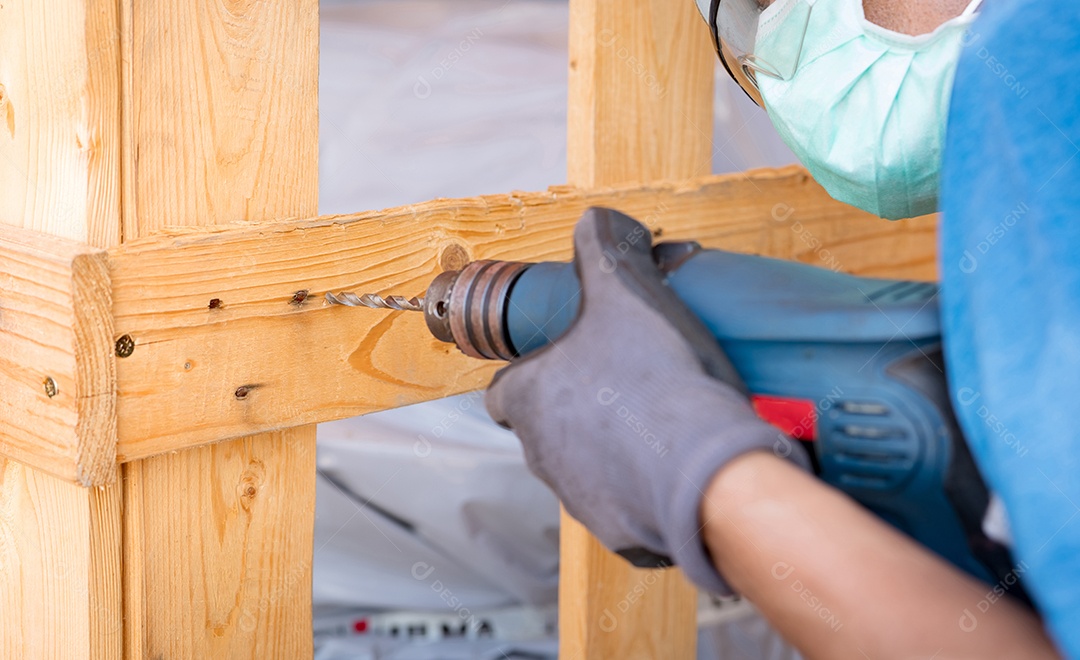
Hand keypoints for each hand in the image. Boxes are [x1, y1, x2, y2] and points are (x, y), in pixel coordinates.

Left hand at [485, 207, 809, 592]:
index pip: (503, 392)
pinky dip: (644, 487)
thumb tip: (597, 219)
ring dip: (610, 448)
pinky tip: (681, 464)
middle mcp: (542, 454)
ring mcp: (579, 498)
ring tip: (660, 422)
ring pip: (583, 468)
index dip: (528, 375)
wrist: (706, 470)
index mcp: (530, 400)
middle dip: (576, 409)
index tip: (564, 363)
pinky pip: (626, 504)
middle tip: (626, 384)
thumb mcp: (627, 293)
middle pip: (545, 429)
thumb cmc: (656, 380)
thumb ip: (605, 249)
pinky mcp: (621, 532)